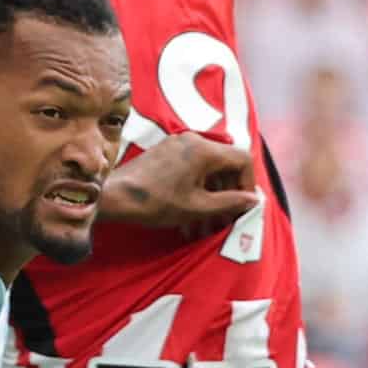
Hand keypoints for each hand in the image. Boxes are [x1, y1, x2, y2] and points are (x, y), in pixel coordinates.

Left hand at [104, 132, 258, 231]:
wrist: (113, 196)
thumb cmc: (155, 202)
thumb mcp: (197, 207)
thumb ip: (230, 202)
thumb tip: (253, 200)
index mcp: (204, 150)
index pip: (243, 159)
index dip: (248, 184)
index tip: (243, 206)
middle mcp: (193, 140)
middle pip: (225, 164)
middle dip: (228, 194)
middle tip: (226, 220)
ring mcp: (177, 145)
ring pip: (207, 170)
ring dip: (211, 197)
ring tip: (206, 226)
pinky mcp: (165, 153)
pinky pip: (191, 169)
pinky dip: (196, 191)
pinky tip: (189, 218)